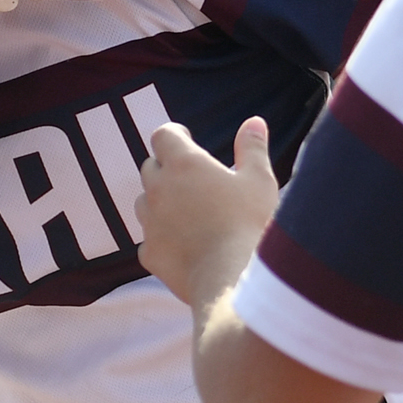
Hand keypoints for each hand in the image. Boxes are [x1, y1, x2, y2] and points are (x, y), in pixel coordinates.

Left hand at [137, 117, 279, 308]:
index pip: (163, 135)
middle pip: (150, 167)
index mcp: (184, 164)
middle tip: (190, 178)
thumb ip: (252, 148)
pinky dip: (161, 238)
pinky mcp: (149, 253)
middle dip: (166, 168)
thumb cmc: (249, 224)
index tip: (186, 139)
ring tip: (185, 211)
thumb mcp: (259, 180)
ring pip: (143, 202)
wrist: (232, 280)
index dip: (174, 135)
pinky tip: (182, 246)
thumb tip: (254, 121)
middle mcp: (159, 189)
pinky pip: (148, 239)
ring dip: (159, 201)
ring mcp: (150, 222)